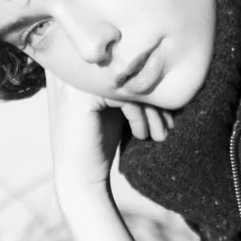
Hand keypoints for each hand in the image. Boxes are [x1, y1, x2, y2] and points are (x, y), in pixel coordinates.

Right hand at [46, 74, 172, 205]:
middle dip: (154, 99)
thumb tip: (163, 64)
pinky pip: (123, 96)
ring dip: (152, 110)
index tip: (166, 114)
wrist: (80, 176)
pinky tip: (141, 135)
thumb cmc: (100, 141)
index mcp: (81, 65)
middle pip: (129, 73)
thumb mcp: (117, 104)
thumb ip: (129, 82)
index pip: (129, 66)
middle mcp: (72, 68)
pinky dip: (139, 116)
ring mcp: (73, 80)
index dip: (150, 87)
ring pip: (129, 84)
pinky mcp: (80, 96)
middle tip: (168, 125)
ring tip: (160, 134)